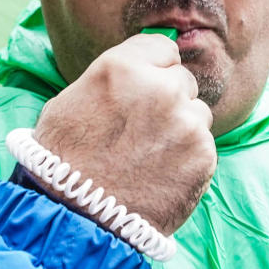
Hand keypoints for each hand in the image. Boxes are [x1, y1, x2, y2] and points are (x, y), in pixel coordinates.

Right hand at [33, 34, 216, 235]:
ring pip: (198, 114)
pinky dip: (189, 158)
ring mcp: (187, 122)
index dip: (154, 68)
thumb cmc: (63, 161)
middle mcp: (162, 88)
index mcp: (124, 67)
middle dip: (168, 100)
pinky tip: (162, 174)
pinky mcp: (204, 155)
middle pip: (183, 80)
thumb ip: (115, 77)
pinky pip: (204, 146)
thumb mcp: (72, 100)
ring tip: (149, 156)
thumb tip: (145, 66)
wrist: (75, 220)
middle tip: (142, 131)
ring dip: (182, 129)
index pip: (164, 48)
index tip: (144, 89)